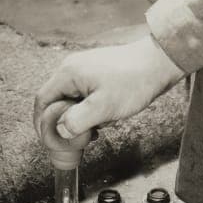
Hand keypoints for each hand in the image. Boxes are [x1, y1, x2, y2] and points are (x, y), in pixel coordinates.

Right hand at [33, 36, 185, 141]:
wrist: (160, 62)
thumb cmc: (134, 82)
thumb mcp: (104, 107)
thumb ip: (78, 121)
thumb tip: (60, 131)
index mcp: (68, 73)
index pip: (42, 100)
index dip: (41, 123)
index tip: (50, 141)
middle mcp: (71, 69)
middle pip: (54, 101)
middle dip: (61, 122)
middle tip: (74, 140)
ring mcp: (84, 70)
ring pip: (70, 101)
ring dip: (77, 119)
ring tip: (93, 131)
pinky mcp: (96, 74)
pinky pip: (83, 97)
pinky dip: (87, 111)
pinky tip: (101, 121)